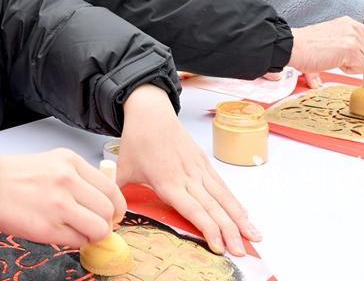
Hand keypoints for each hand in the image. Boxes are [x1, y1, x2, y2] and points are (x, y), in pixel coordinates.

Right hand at [0, 149, 125, 248]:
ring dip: (93, 235)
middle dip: (106, 223)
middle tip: (96, 226)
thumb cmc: (16, 176)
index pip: (111, 188)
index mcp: (70, 161)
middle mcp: (68, 180)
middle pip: (108, 210)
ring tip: (80, 232)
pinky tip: (64, 234)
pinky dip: (76, 242)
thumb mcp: (53, 162)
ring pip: (98, 229)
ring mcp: (58, 205)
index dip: (116, 206)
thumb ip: (79, 178)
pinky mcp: (47, 228)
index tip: (113, 214)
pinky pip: (78, 241)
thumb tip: (103, 203)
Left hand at [117, 84, 257, 255]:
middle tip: (242, 251)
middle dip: (230, 231)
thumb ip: (117, 194)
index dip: (208, 228)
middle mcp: (187, 176)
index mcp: (167, 181)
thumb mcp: (122, 169)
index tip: (220, 246)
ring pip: (223, 196)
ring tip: (253, 236)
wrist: (150, 111)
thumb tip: (110, 216)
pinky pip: (222, 185)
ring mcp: (198, 168)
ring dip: (239, 218)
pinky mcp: (203, 161)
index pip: (192, 209)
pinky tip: (244, 215)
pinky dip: (235, 201)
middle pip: (213, 207)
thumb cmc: (136, 140)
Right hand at [290, 17, 363, 75]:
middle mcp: (354, 27)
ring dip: (358, 68)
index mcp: (350, 23)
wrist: (292, 46)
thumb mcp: (333, 38)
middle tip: (359, 67)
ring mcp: (353, 38)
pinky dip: (351, 71)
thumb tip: (362, 63)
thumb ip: (349, 45)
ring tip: (339, 63)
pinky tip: (337, 65)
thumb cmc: (306, 46)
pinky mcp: (350, 50)